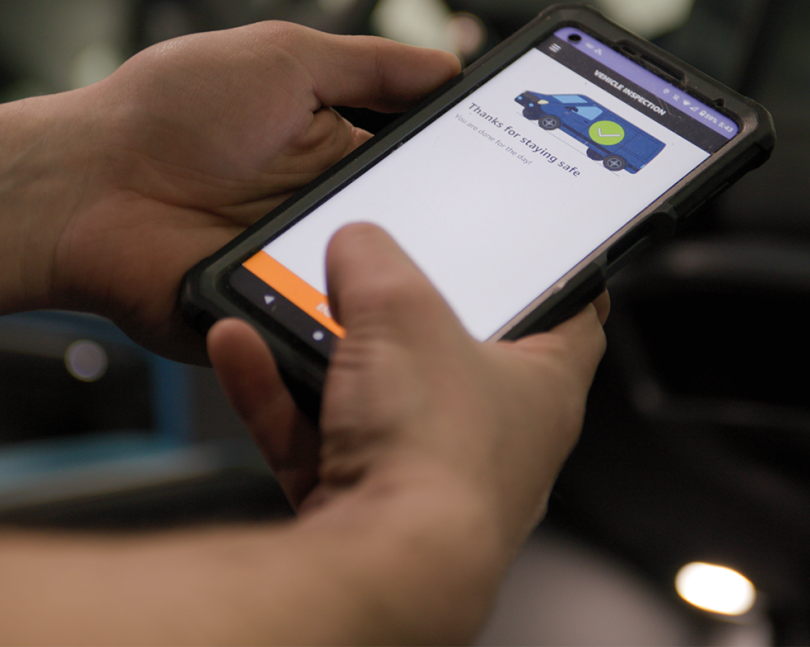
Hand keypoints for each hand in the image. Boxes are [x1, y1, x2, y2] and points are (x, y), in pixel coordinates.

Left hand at [47, 22, 459, 360]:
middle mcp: (322, 212)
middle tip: (489, 243)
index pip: (423, 168)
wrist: (85, 188)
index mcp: (333, 149)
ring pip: (381, 293)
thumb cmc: (167, 113)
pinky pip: (331, 337)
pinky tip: (381, 328)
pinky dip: (355, 335)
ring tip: (438, 286)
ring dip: (404, 290)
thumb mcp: (284, 58)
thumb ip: (372, 65)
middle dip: (451, 242)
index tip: (508, 177)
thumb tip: (448, 65)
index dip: (465, 174)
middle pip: (414, 236)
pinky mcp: (273, 320)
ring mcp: (299, 269)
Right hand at [207, 224, 607, 546]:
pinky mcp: (360, 506)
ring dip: (318, 350)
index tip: (525, 249)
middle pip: (448, 355)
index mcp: (541, 389)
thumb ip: (374, 260)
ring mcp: (421, 478)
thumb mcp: (403, 310)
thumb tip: (356, 242)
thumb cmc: (436, 455)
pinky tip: (239, 349)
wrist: (385, 566)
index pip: (570, 317)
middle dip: (398, 315)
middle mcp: (490, 440)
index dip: (551, 274)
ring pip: (369, 398)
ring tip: (278, 301)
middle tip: (366, 272)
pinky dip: (275, 395)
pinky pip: (313, 437)